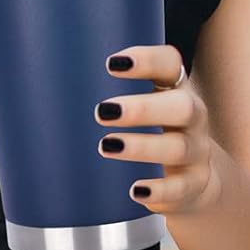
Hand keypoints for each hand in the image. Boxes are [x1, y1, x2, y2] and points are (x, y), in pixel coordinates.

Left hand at [96, 44, 221, 216]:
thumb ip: (111, 91)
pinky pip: (180, 189)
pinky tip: (135, 190)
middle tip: (102, 111)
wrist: (195, 178)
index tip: (111, 64)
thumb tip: (52, 82)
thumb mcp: (145, 104)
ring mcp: (197, 152)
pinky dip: (159, 190)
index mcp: (176, 88)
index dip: (146, 60)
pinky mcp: (194, 185)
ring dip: (141, 147)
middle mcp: (192, 118)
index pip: (170, 63)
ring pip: (177, 148)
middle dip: (143, 109)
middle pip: (182, 107)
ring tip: (106, 146)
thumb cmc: (155, 129)